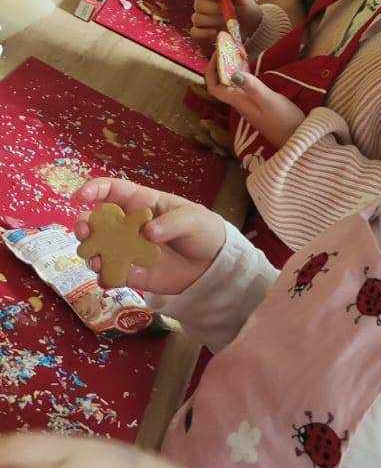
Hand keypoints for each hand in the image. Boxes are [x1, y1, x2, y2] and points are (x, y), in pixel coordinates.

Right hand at [75, 177, 225, 294]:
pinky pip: (110, 275)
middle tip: (83, 232)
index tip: (80, 197)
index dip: (94, 189)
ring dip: (91, 253)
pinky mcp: (131, 273)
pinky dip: (105, 277)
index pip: (112, 190)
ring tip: (97, 260)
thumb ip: (172, 223)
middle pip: (96, 222)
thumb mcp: (193, 219)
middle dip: (83, 225)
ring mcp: (127, 250)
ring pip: (97, 250)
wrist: (212, 264)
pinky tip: (109, 278)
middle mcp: (127, 226)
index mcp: (141, 203)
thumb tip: (148, 232)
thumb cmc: (202, 230)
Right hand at [190, 0, 260, 45]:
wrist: (251, 26)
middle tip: (225, 11)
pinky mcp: (201, 33)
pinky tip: (217, 32)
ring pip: (197, 18)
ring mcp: (201, 18)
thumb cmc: (245, 7)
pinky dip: (205, 33)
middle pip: (197, 4)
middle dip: (212, 8)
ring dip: (212, 21)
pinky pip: (195, 33)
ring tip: (226, 22)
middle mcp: (203, 3)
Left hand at [205, 56, 303, 147]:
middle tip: (228, 47)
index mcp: (239, 102)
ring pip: (233, 85)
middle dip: (221, 66)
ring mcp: (250, 104)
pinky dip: (244, 74)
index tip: (217, 52)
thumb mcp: (269, 101)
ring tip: (236, 51)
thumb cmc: (284, 120)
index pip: (214, 87)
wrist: (297, 139)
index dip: (211, 70)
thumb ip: (252, 87)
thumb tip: (232, 74)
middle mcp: (241, 103)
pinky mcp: (259, 104)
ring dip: (232, 68)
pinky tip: (248, 66)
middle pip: (222, 84)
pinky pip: (244, 87)